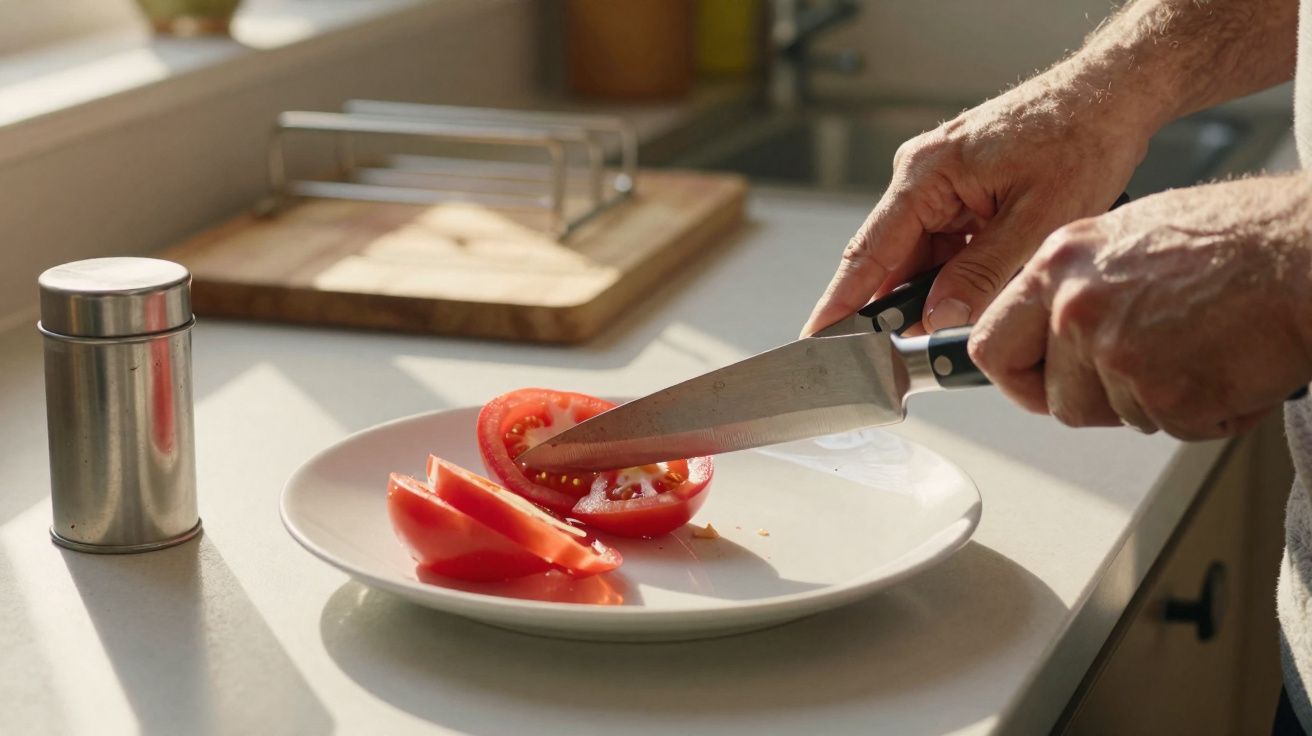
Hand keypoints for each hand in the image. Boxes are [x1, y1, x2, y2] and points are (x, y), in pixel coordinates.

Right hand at [801, 67, 1153, 336]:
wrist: (1111, 94)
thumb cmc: (1082, 138)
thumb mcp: (1038, 220)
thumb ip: (982, 274)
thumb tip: (939, 319)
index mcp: (926, 175)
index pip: (867, 253)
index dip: (840, 303)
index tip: (816, 339)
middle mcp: (921, 175)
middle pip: (890, 260)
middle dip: (900, 309)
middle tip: (911, 354)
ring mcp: (938, 181)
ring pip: (920, 257)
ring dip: (938, 292)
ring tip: (968, 314)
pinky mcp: (959, 189)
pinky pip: (943, 243)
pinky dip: (957, 273)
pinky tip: (982, 287)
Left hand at [969, 176, 1311, 439]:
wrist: (1307, 252)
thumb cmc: (1239, 239)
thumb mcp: (1128, 239)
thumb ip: (1078, 288)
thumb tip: (1049, 335)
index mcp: (1059, 264)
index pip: (991, 344)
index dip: (1017, 377)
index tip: (1037, 385)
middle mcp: (1075, 306)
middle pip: (1054, 398)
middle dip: (1095, 401)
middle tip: (1147, 372)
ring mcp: (1115, 351)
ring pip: (1115, 416)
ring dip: (1159, 402)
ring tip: (1201, 348)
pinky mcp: (1162, 391)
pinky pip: (1172, 427)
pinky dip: (1206, 411)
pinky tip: (1230, 364)